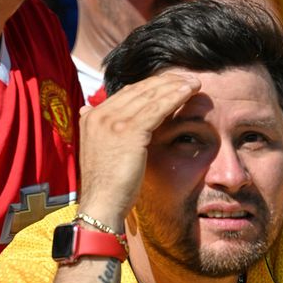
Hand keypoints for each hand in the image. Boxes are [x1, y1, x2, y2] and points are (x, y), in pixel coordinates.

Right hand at [76, 72, 201, 228]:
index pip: (126, 93)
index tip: (170, 84)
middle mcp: (99, 114)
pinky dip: (175, 96)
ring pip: (150, 95)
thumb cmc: (107, 186)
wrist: (101, 205)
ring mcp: (112, 121)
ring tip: (194, 82)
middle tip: (186, 78)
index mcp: (91, 117)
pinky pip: (157, 107)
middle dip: (165, 81)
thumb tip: (88, 111)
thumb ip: (100, 130)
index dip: (151, 86)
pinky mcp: (129, 130)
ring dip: (175, 85)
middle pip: (138, 89)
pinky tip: (190, 91)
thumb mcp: (100, 151)